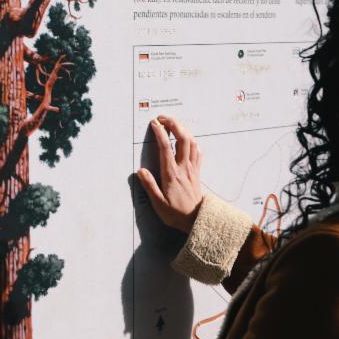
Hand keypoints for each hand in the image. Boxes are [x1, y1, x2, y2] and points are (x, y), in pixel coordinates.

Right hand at [137, 115, 203, 233]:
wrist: (196, 219)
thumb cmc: (176, 213)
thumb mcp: (158, 203)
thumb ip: (149, 186)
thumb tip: (140, 171)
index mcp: (172, 174)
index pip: (166, 147)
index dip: (160, 132)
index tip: (154, 123)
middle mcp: (184, 168)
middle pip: (183, 138)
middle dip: (174, 124)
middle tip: (163, 118)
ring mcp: (192, 168)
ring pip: (192, 142)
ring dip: (183, 130)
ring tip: (173, 125)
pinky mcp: (197, 172)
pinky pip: (197, 151)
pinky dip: (192, 142)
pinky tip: (187, 141)